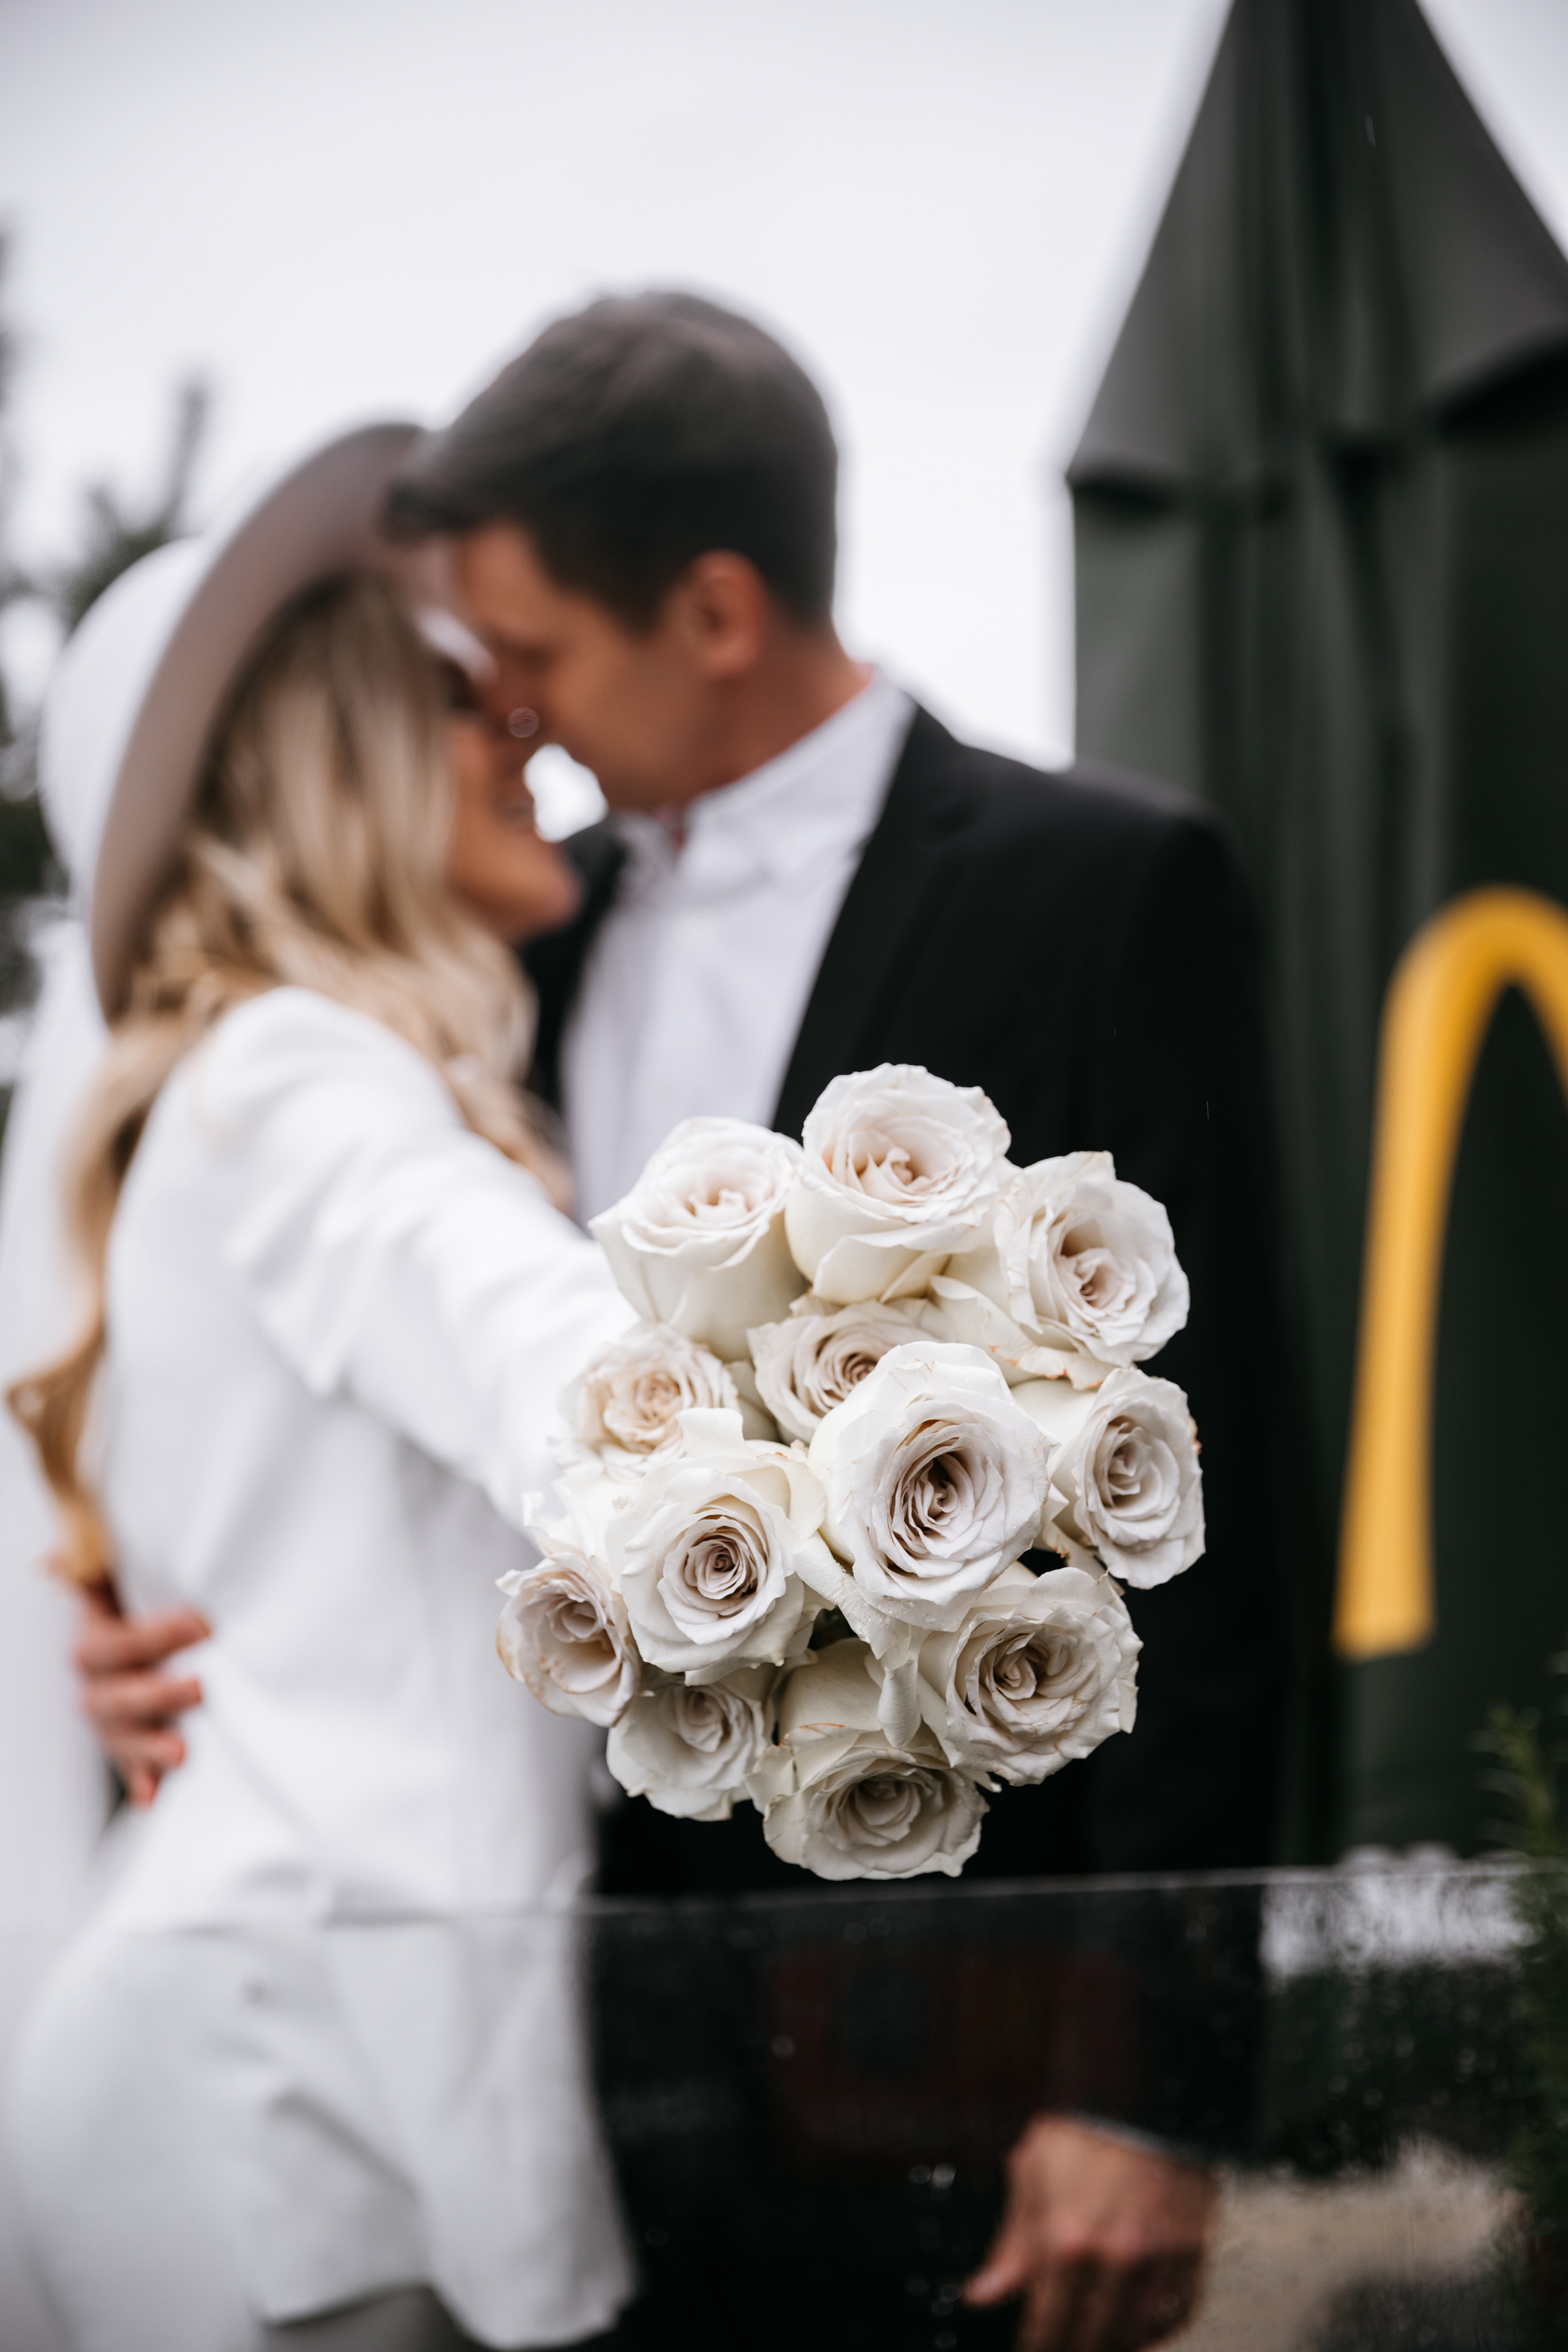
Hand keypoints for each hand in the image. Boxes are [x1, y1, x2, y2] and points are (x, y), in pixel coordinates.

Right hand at [72, 1583, 208, 1807]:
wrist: (138, 1650)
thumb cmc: (139, 1606)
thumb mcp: (118, 1581)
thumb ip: (96, 1566)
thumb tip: (54, 1559)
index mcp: (93, 1640)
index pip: (111, 1643)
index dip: (153, 1637)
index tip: (204, 1625)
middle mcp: (95, 1685)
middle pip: (112, 1698)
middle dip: (155, 1695)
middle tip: (200, 1688)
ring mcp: (108, 1722)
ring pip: (121, 1740)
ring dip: (149, 1748)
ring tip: (182, 1754)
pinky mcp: (127, 1749)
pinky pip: (131, 1771)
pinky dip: (142, 1784)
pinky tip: (153, 1798)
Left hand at [965, 2114, 1216, 2351]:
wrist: (1145, 2089)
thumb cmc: (1084, 2127)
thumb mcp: (1032, 2172)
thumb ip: (1011, 2244)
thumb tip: (982, 2295)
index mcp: (1066, 2238)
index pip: (1048, 2325)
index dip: (1037, 2349)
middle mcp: (1114, 2258)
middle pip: (1093, 2339)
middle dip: (1073, 2350)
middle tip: (1062, 2346)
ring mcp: (1159, 2258)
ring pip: (1136, 2335)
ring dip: (1114, 2344)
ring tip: (1095, 2340)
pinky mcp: (1194, 2250)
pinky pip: (1177, 2314)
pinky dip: (1156, 2330)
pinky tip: (1138, 2330)